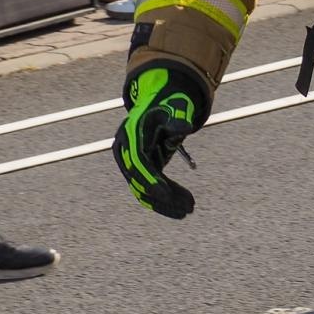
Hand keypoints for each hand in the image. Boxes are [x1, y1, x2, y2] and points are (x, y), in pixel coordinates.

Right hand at [113, 64, 210, 218]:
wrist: (159, 103)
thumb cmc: (167, 106)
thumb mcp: (173, 109)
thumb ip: (177, 119)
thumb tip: (184, 128)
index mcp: (130, 135)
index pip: (137, 163)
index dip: (151, 180)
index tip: (167, 195)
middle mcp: (125, 152)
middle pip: (140, 181)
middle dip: (163, 197)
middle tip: (187, 207)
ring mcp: (131, 163)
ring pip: (144, 191)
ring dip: (166, 203)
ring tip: (188, 209)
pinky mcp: (141, 170)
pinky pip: (150, 189)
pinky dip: (165, 198)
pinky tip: (182, 205)